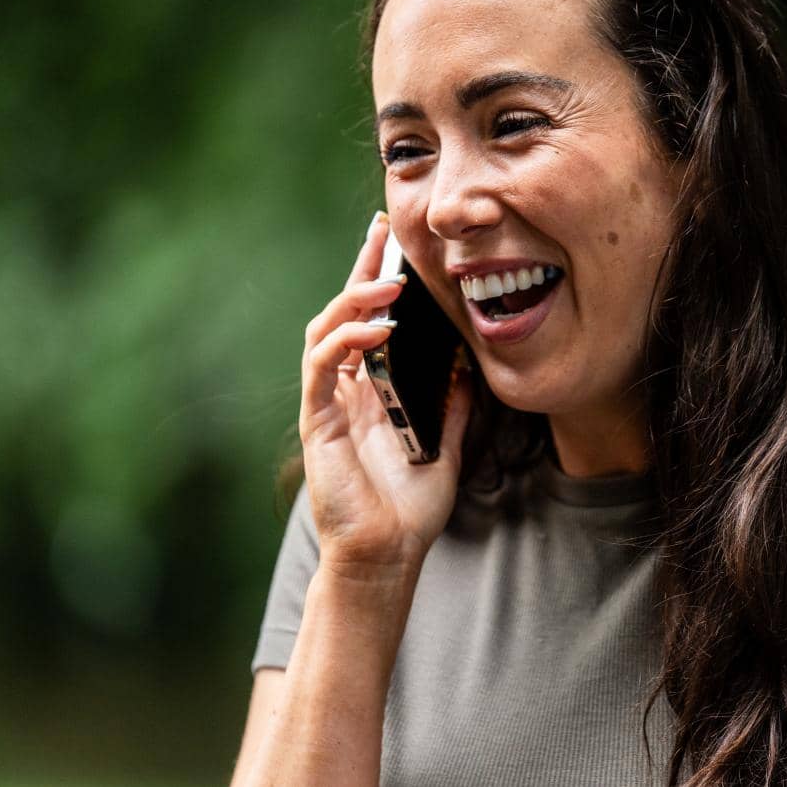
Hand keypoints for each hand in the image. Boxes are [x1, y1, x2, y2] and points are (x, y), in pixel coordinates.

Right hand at [299, 212, 472, 572]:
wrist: (388, 553)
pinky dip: (346, 340)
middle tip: (383, 233)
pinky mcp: (316, 421)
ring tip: (391, 281)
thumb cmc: (411, 508)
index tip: (395, 241)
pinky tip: (377, 329)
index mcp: (372, 391)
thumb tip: (470, 363)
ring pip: (326, 330)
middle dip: (361, 269)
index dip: (377, 279)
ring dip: (356, 299)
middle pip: (343, 313)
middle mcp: (344, 390)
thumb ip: (456, 404)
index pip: (371, 322)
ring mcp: (326, 403)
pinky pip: (322, 366)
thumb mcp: (449, 444)